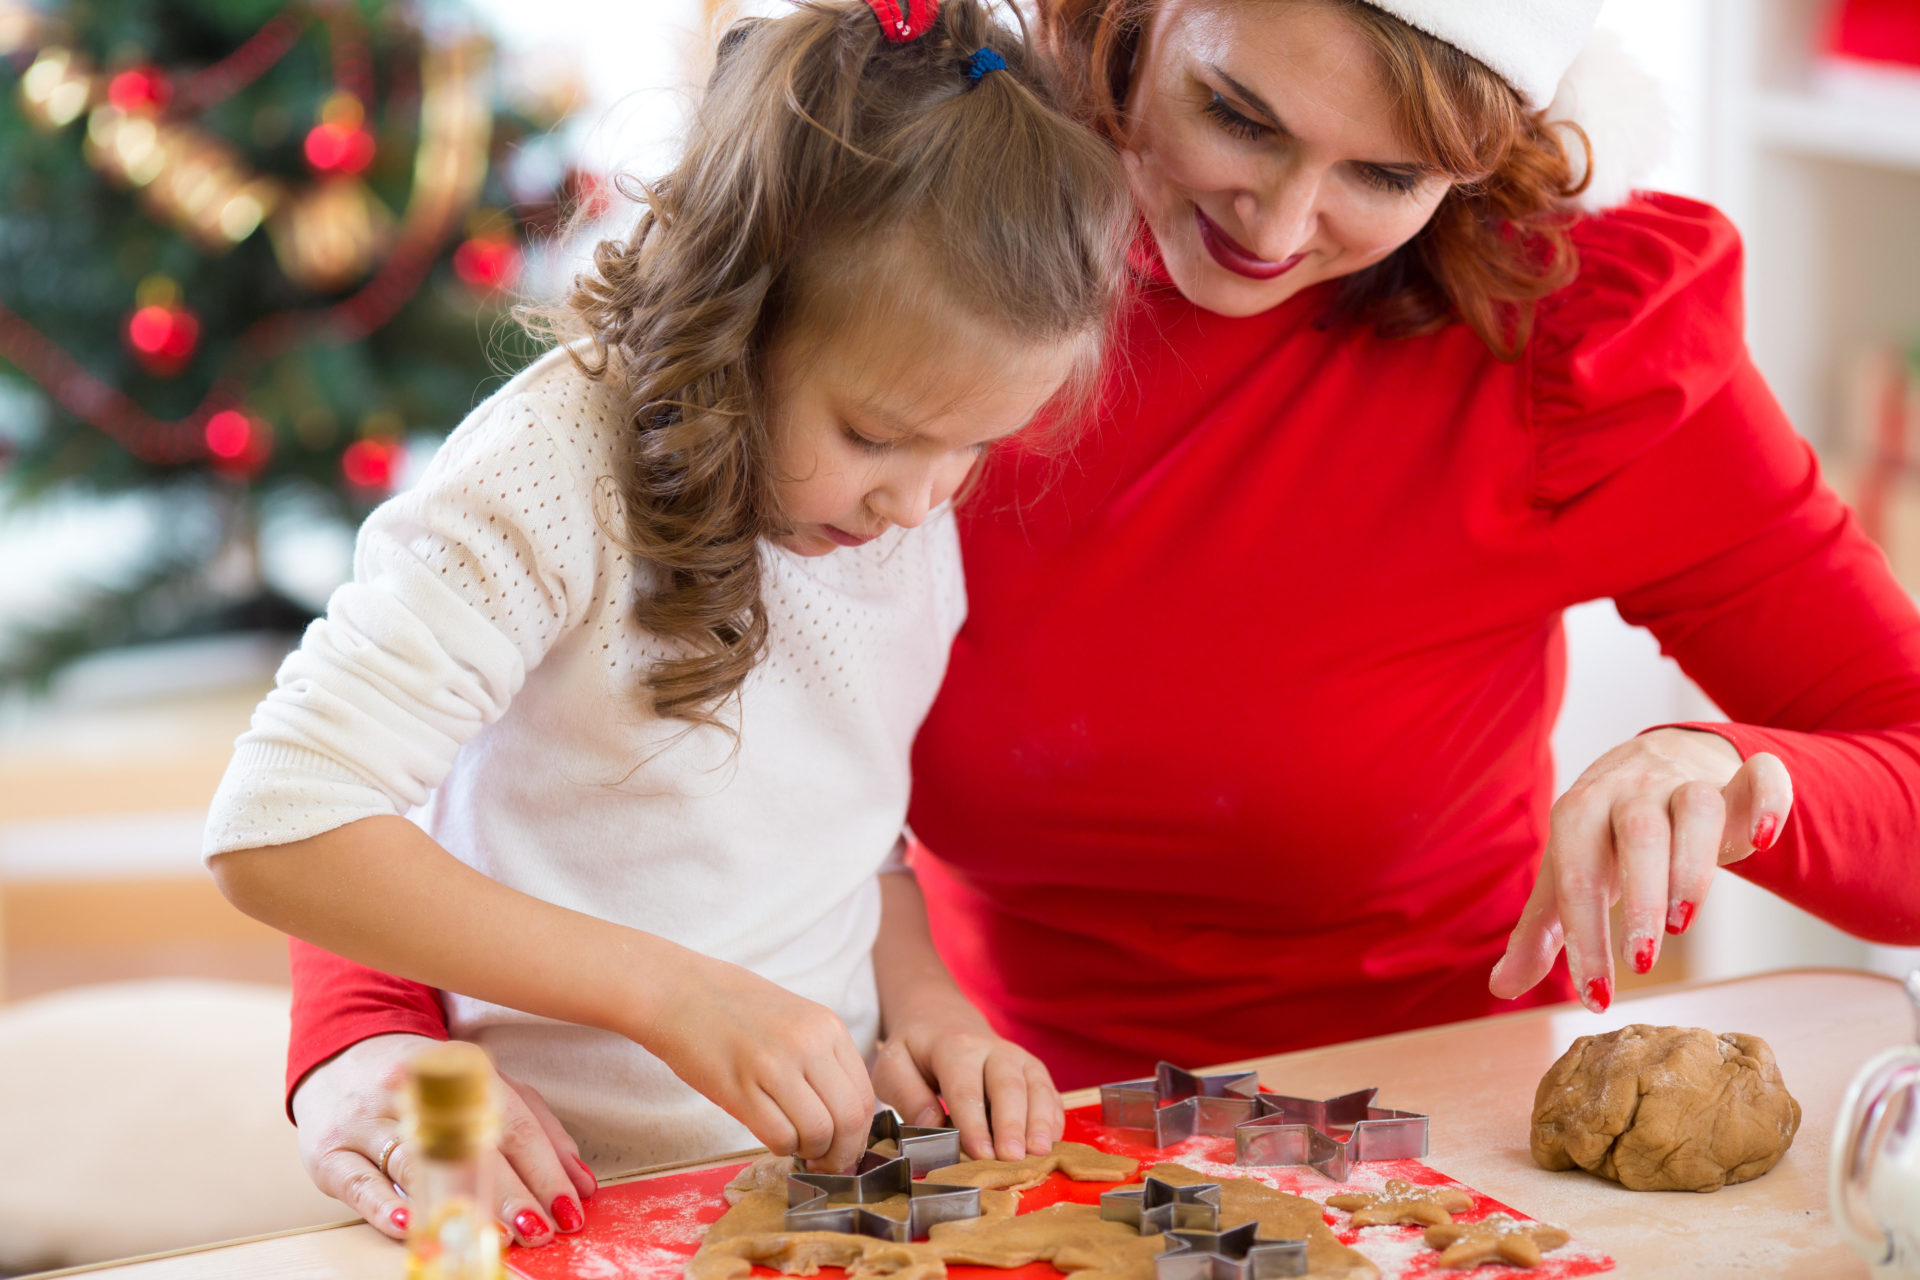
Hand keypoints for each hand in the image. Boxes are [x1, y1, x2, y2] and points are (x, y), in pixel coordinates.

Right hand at [292, 1033, 596, 1245]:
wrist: (341, 1057)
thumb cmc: (429, 1085)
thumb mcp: (486, 1088)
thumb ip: (536, 1128)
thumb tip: (579, 1183)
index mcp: (462, 1070)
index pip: (512, 1122)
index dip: (544, 1166)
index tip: (569, 1206)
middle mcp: (414, 1090)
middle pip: (469, 1144)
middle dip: (510, 1191)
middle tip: (541, 1227)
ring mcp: (367, 1120)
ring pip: (417, 1163)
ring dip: (456, 1199)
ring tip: (491, 1231)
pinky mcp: (328, 1152)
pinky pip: (358, 1181)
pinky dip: (383, 1204)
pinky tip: (410, 1222)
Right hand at [642, 954, 875, 1173]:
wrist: (680, 992)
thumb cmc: (736, 1009)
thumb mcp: (797, 1020)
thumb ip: (825, 1060)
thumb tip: (847, 1118)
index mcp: (827, 1027)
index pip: (864, 1096)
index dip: (858, 1135)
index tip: (846, 1148)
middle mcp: (808, 1043)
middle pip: (848, 1119)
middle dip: (841, 1154)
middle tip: (827, 1163)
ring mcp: (774, 1064)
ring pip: (817, 1133)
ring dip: (810, 1153)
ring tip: (796, 1146)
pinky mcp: (739, 1087)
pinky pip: (779, 1136)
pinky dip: (781, 1148)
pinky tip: (772, 1136)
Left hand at [869, 990, 1062, 1161]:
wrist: (942, 1018)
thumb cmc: (917, 1052)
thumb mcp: (893, 1066)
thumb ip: (906, 1094)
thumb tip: (932, 1124)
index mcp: (955, 1047)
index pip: (966, 1087)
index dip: (973, 1123)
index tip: (979, 1154)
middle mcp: (993, 1049)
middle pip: (1008, 1086)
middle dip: (1011, 1124)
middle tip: (1013, 1158)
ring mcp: (1018, 1058)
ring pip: (1036, 1087)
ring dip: (1039, 1122)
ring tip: (1040, 1153)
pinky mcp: (1033, 1070)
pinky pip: (1050, 1093)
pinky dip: (1053, 1118)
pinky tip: (1051, 1143)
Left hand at [1490, 728, 1791, 1011]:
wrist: (1653, 762)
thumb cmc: (1605, 834)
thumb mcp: (1568, 875)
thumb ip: (1540, 931)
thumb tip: (1502, 986)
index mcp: (1580, 813)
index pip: (1578, 874)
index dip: (1585, 937)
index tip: (1595, 996)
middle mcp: (1631, 792)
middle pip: (1639, 835)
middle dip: (1640, 900)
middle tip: (1641, 961)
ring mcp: (1686, 783)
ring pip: (1696, 810)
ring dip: (1693, 867)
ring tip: (1683, 923)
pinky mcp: (1737, 781)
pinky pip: (1761, 777)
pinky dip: (1768, 803)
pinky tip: (1763, 841)